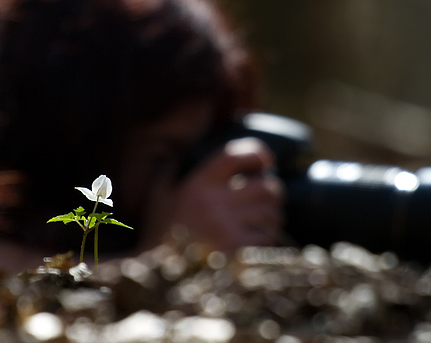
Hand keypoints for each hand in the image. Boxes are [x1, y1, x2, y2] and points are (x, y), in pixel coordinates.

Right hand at [139, 137, 284, 251]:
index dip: (256, 153)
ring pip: (271, 214)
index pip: (235, 155)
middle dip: (272, 192)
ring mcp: (227, 228)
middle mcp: (214, 202)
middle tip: (267, 200)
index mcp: (198, 184)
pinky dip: (266, 240)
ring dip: (272, 218)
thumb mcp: (158, 197)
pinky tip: (255, 243)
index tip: (265, 161)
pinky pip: (268, 239)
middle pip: (266, 187)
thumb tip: (175, 156)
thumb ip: (167, 173)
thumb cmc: (159, 235)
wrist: (158, 276)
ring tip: (262, 222)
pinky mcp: (237, 252)